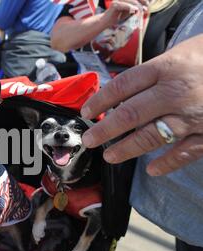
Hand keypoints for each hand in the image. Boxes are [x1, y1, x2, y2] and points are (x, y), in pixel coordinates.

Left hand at [80, 35, 202, 175]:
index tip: (86, 112)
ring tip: (109, 155)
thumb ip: (154, 71)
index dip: (100, 100)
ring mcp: (192, 115)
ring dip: (126, 149)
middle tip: (88, 140)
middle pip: (130, 113)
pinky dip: (167, 163)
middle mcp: (175, 92)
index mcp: (166, 68)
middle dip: (104, 129)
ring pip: (152, 136)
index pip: (122, 85)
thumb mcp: (182, 52)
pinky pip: (184, 152)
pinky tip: (151, 170)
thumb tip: (124, 89)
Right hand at [104, 0, 147, 23]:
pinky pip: (124, 5)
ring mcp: (118, 0)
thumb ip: (135, 9)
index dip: (143, 0)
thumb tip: (144, 8)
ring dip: (138, 5)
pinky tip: (135, 10)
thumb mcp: (128, 12)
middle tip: (147, 7)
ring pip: (130, 0)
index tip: (148, 5)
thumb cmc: (117, 16)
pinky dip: (130, 7)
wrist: (106, 22)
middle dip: (142, 1)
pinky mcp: (114, 4)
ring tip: (142, 10)